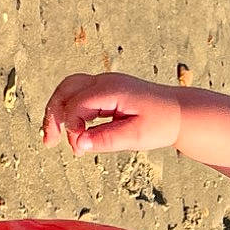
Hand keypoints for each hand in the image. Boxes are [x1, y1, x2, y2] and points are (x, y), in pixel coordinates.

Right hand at [42, 72, 184, 154]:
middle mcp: (105, 82)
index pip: (77, 104)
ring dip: (58, 112)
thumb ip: (107, 140)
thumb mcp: (136, 136)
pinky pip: (79, 96)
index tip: (78, 148)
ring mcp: (105, 84)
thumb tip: (78, 144)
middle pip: (66, 90)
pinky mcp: (106, 91)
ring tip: (52, 139)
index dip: (71, 126)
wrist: (180, 113)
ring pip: (69, 90)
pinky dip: (70, 112)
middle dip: (53, 115)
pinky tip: (71, 132)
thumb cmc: (162, 124)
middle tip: (49, 143)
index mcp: (113, 89)